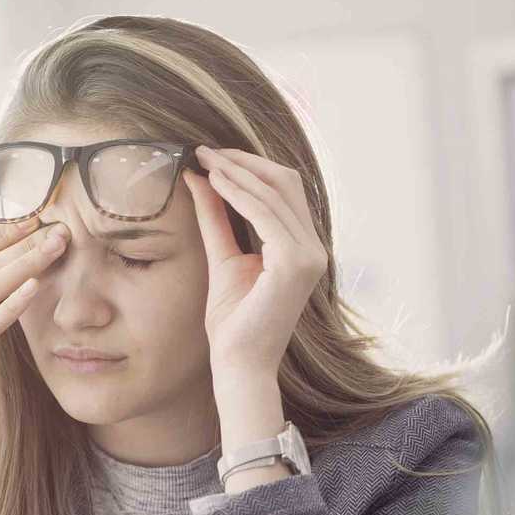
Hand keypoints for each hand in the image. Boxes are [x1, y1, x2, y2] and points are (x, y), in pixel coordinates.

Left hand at [183, 146, 327, 377]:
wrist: (238, 364)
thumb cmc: (233, 323)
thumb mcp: (222, 258)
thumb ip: (216, 219)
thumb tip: (200, 178)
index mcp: (302, 248)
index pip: (283, 191)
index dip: (249, 167)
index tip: (212, 155)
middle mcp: (314, 248)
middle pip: (285, 182)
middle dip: (244, 161)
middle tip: (205, 150)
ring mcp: (309, 256)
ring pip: (276, 193)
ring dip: (238, 172)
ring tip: (205, 160)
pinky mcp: (296, 264)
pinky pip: (266, 215)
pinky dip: (239, 194)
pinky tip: (214, 182)